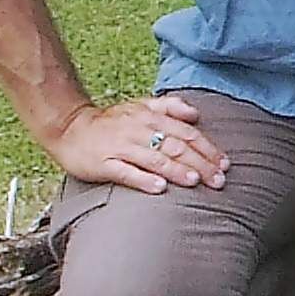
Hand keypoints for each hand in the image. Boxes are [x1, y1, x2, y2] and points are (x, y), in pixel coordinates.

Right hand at [51, 94, 228, 195]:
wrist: (69, 128)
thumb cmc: (111, 122)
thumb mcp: (141, 106)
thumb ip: (169, 107)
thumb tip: (196, 113)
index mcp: (150, 117)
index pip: (185, 133)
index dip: (207, 148)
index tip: (225, 164)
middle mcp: (138, 131)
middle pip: (175, 147)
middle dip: (200, 163)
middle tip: (219, 180)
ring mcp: (120, 147)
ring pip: (154, 159)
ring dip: (177, 171)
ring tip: (195, 181)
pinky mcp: (104, 164)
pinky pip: (125, 172)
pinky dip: (143, 180)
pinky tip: (160, 189)